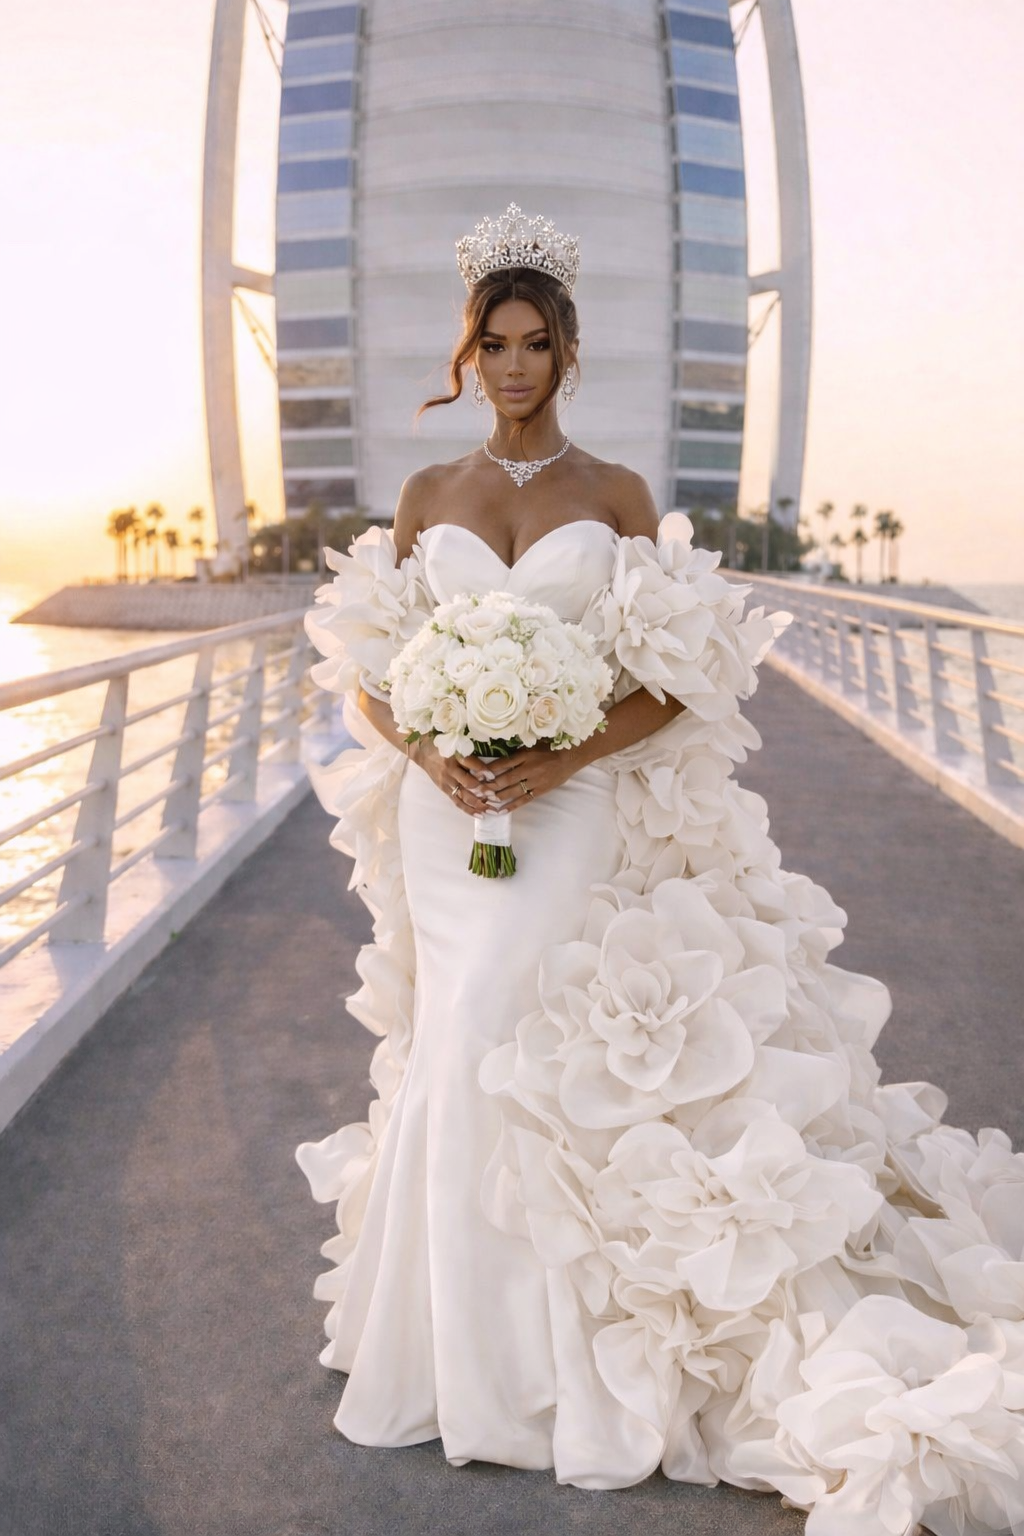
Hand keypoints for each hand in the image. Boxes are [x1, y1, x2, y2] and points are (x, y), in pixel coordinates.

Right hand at [411, 736, 495, 817]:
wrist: (422, 752)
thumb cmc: (442, 746)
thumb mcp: (455, 745)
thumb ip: (469, 755)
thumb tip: (489, 766)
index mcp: (454, 756)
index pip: (470, 763)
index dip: (482, 769)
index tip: (493, 776)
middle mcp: (450, 770)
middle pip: (467, 783)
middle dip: (482, 790)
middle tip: (494, 796)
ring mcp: (447, 782)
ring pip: (463, 796)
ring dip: (478, 804)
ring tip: (491, 810)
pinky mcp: (444, 790)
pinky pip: (457, 802)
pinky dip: (469, 810)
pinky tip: (480, 815)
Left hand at [474, 742, 589, 812]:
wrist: (570, 757)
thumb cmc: (550, 748)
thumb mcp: (532, 745)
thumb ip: (516, 752)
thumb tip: (497, 757)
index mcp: (525, 755)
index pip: (503, 763)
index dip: (489, 770)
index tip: (476, 774)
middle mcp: (529, 768)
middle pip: (505, 779)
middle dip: (489, 786)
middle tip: (476, 791)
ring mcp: (535, 781)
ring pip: (513, 791)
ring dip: (497, 797)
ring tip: (484, 802)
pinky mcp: (540, 790)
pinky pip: (524, 800)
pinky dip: (512, 806)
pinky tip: (501, 810)